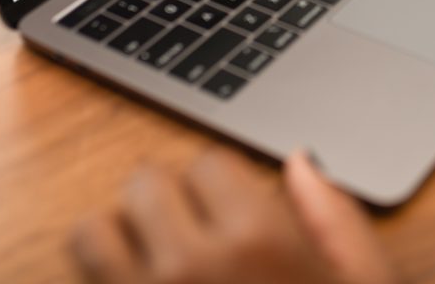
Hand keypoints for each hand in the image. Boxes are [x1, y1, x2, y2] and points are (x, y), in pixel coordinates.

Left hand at [71, 148, 396, 283]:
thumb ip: (339, 222)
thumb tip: (301, 163)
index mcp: (258, 244)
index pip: (208, 163)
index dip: (224, 187)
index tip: (234, 212)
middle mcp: (188, 269)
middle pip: (145, 183)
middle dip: (168, 202)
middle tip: (194, 235)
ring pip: (94, 232)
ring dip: (119, 240)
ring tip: (153, 264)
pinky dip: (103, 283)